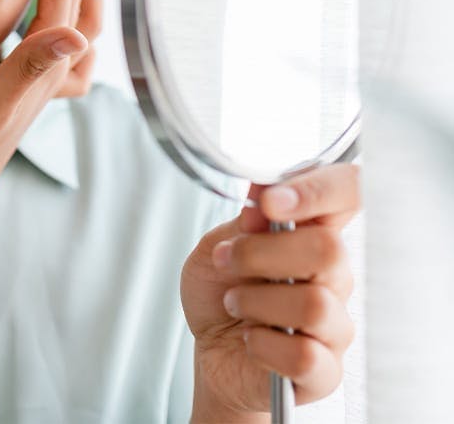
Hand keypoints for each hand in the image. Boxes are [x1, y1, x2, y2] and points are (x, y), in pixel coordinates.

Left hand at [181, 164, 359, 419]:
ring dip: (256, 301)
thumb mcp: (215, 247)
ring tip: (234, 302)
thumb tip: (262, 197)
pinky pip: (307, 356)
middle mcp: (332, 275)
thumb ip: (242, 225)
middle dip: (261, 253)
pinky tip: (250, 339)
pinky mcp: (325, 371)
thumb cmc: (219, 292)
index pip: (348, 192)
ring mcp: (334, 325)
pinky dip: (263, 345)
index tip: (270, 201)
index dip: (321, 188)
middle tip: (226, 259)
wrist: (210, 350)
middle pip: (329, 249)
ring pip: (315, 304)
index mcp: (310, 233)